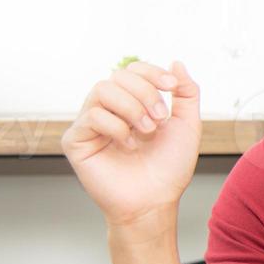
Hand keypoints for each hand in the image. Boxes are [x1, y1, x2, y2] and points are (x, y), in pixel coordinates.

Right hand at [61, 60, 201, 226]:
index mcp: (132, 104)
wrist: (156, 201)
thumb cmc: (170, 168)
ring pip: (102, 90)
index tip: (171, 86)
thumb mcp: (188, 125)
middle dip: (145, 93)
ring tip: (146, 132)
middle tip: (159, 119)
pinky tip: (128, 146)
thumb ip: (186, 93)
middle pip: (118, 76)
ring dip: (131, 108)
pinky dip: (116, 127)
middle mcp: (109, 110)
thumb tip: (176, 62)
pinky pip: (91, 115)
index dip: (151, 72)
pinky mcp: (76, 140)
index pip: (132, 70)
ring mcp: (90, 124)